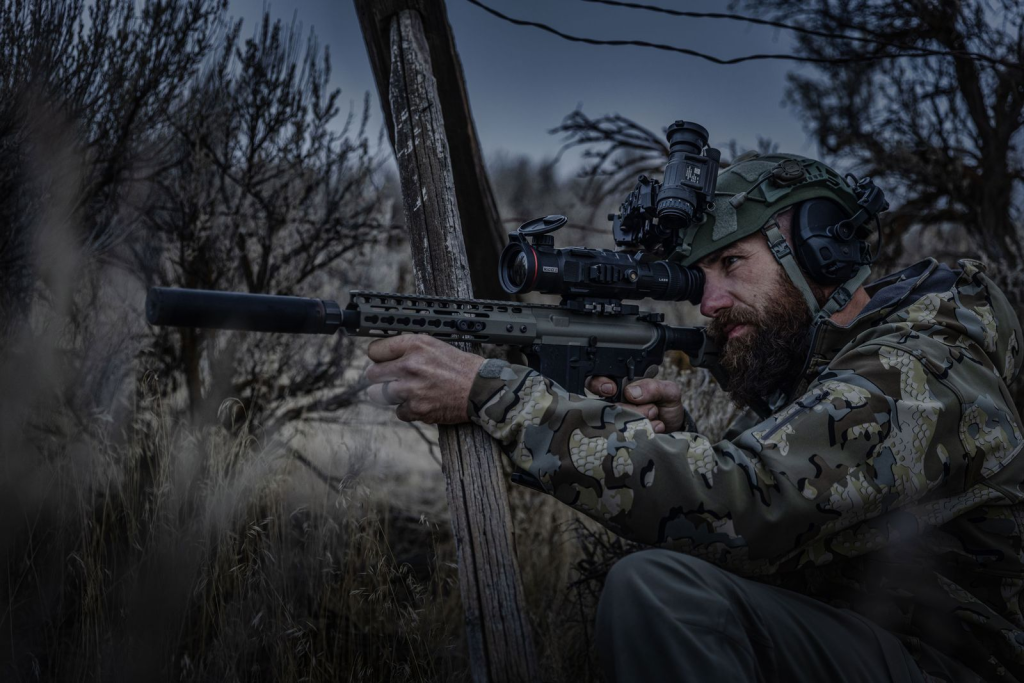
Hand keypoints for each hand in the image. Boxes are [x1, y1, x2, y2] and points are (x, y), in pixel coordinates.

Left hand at [364, 335, 484, 423]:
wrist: (481, 389)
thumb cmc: (462, 367)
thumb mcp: (435, 345)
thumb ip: (410, 349)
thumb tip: (387, 355)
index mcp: (415, 345)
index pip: (375, 350)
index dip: (378, 356)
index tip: (381, 361)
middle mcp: (410, 366)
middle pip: (372, 374)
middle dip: (379, 377)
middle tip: (389, 379)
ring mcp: (411, 389)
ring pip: (378, 394)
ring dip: (388, 394)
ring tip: (404, 392)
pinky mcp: (417, 409)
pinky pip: (398, 411)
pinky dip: (407, 409)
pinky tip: (420, 402)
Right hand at [585, 375, 684, 433]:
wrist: (674, 429)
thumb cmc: (667, 406)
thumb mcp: (668, 391)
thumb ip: (652, 387)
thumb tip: (630, 392)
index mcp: (620, 386)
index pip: (596, 381)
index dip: (599, 385)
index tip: (611, 390)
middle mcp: (613, 404)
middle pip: (605, 406)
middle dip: (630, 409)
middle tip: (651, 409)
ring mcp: (614, 422)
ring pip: (614, 423)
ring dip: (639, 421)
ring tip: (655, 416)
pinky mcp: (620, 439)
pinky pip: (623, 438)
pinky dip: (642, 433)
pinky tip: (655, 428)